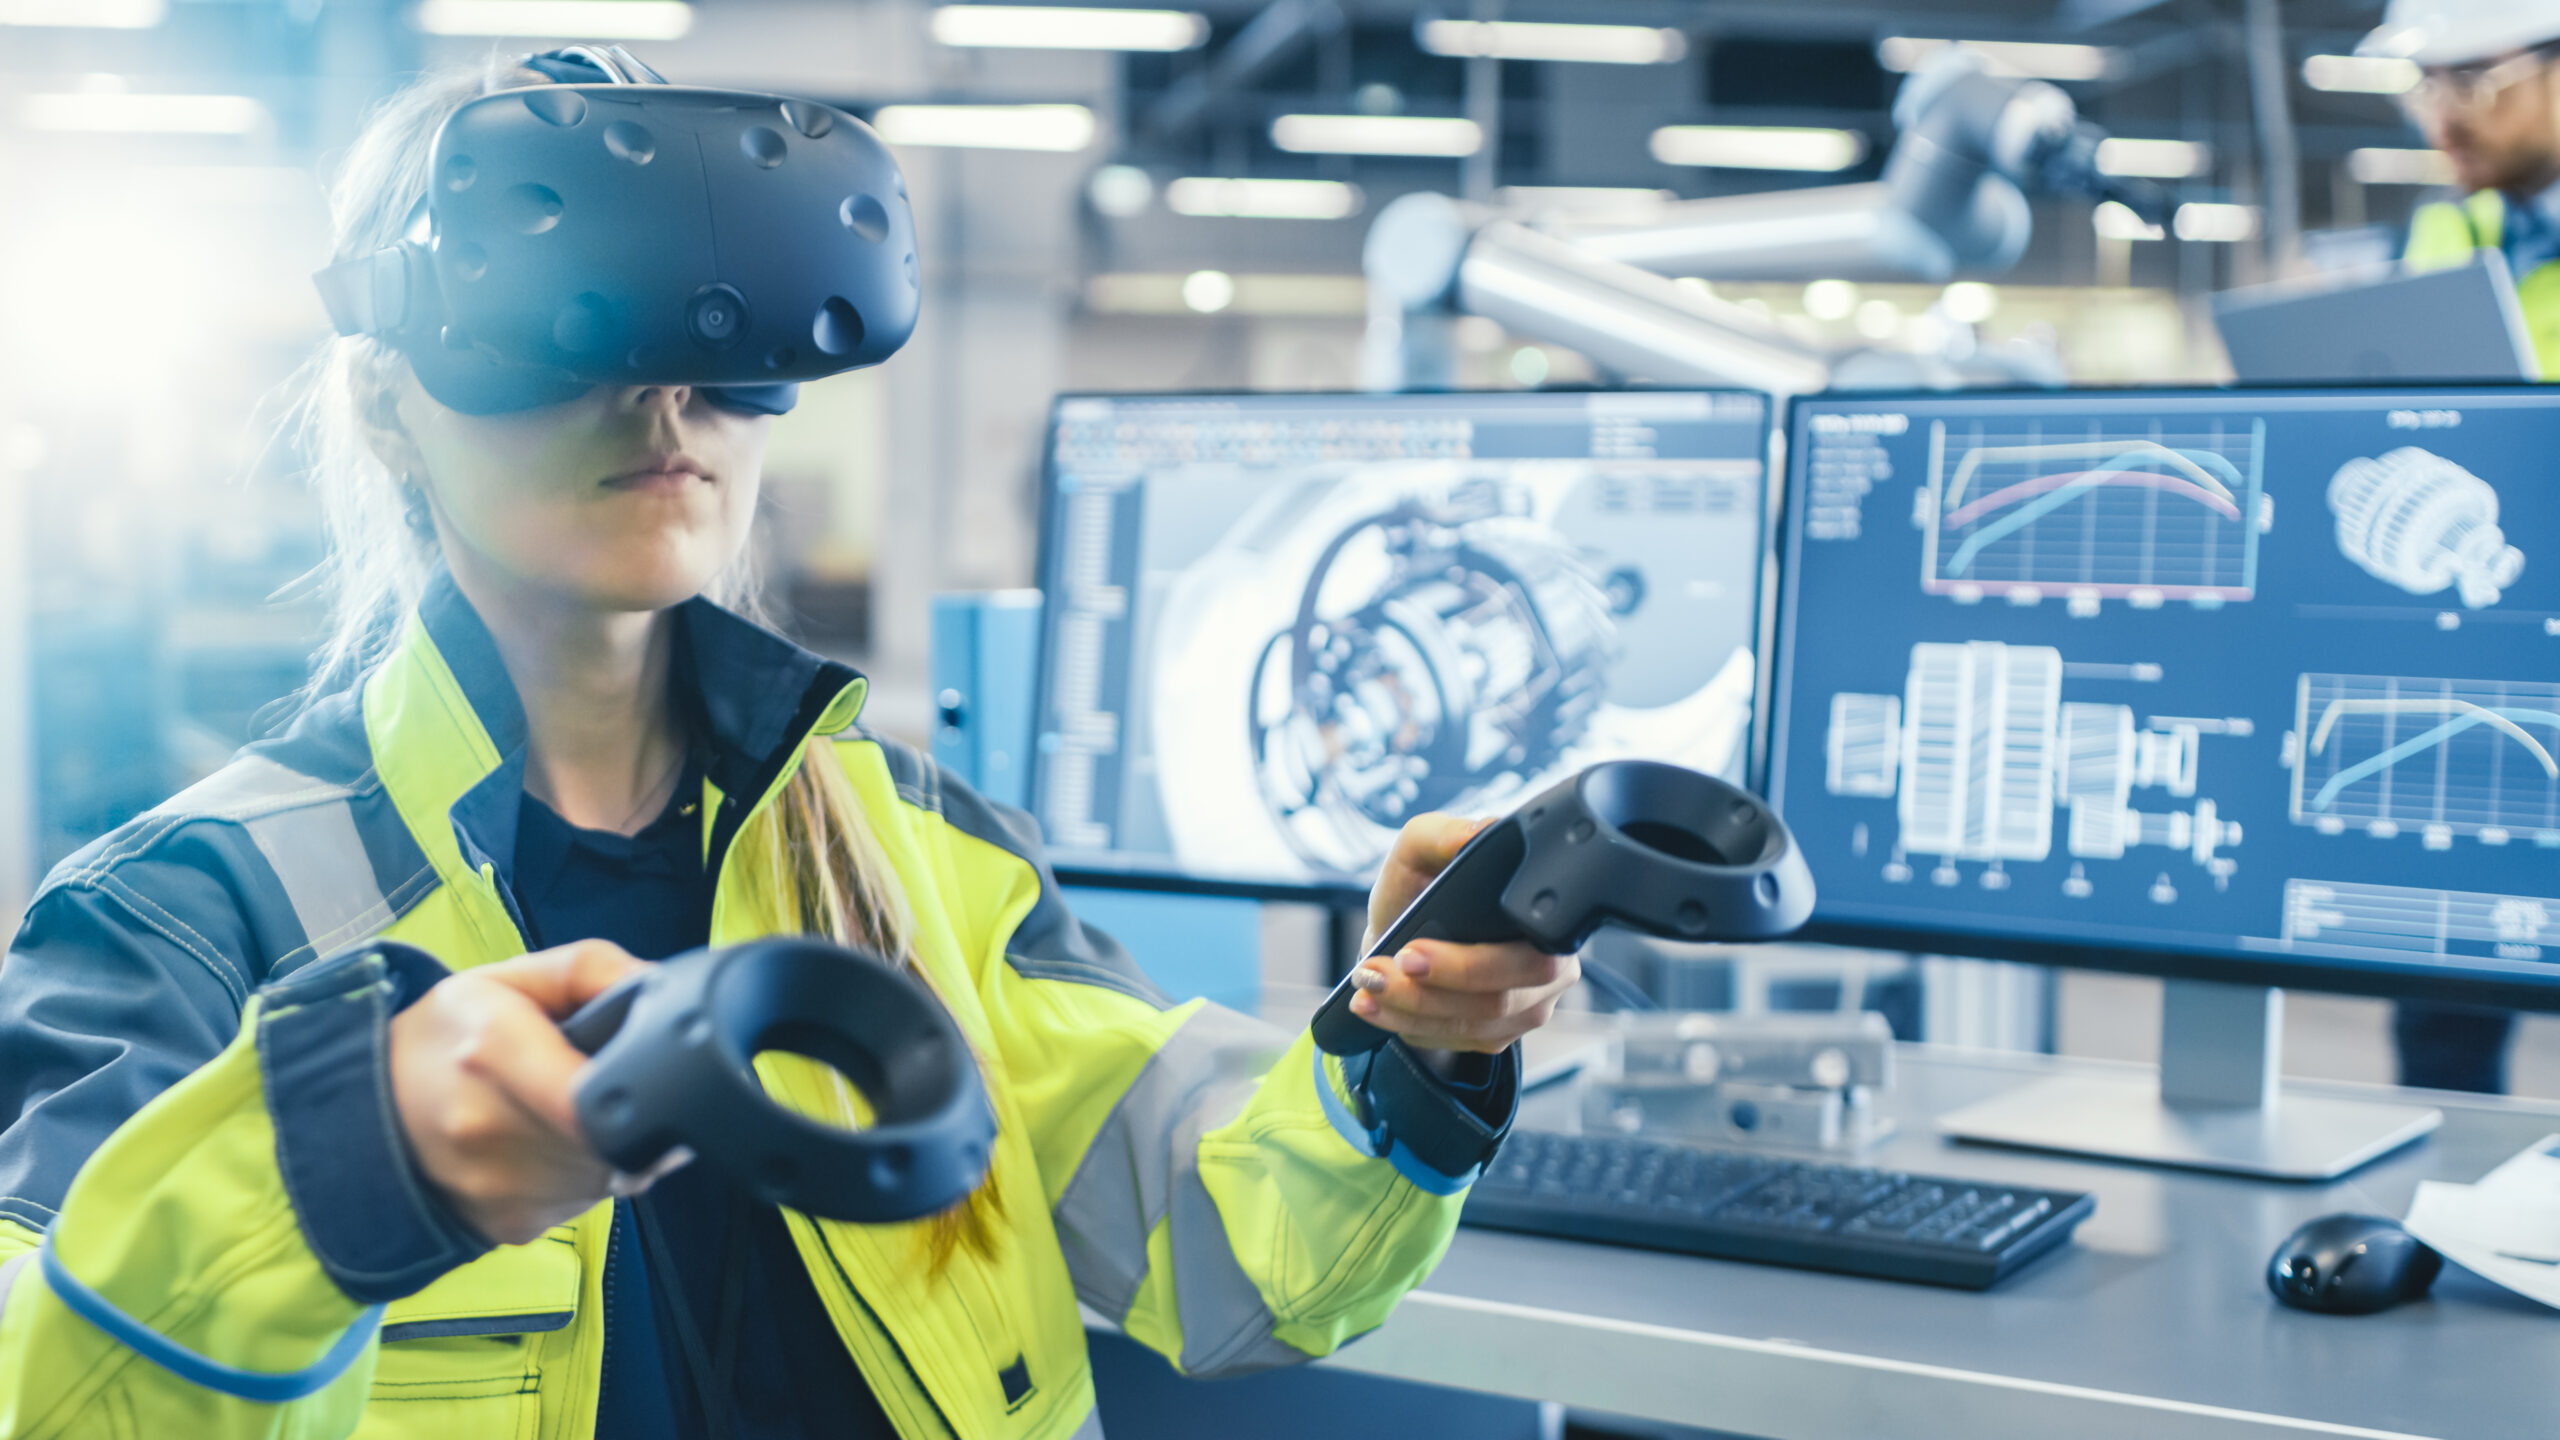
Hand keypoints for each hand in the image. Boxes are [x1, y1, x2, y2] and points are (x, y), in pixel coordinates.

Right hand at [389, 939, 658, 1244]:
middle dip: (633, 1112)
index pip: (594, 1092)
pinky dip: (586, 1177)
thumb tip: (664, 994)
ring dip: (613, 1147)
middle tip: (611, 1085)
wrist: (364, 1112)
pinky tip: (553, 1150)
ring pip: (611, 1174)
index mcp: (493, 1051)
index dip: (641, 1087)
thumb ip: (593, 971)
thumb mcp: (507, 978)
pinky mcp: (511, 1228)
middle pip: (617, 1135)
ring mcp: (500, 1187)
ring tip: (573, 1114)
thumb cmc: (445, 1036)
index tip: (647, 1074)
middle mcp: (492, 1128)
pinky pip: (585, 1203)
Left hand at [1346, 814, 1578, 1053]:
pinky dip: (1411, 1026)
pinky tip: (1375, 1008)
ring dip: (1412, 1010)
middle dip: (1432, 989)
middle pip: (1502, 995)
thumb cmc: (1420, 891)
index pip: (1531, 947)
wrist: (1402, 936)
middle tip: (1379, 971)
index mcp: (1544, 914)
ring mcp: (1530, 1005)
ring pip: (1478, 1024)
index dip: (1471, 960)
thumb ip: (1438, 835)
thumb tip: (1473, 833)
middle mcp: (1552, 964)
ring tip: (1365, 989)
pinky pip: (1460, 1041)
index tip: (1411, 951)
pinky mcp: (1501, 1034)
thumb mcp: (1417, 853)